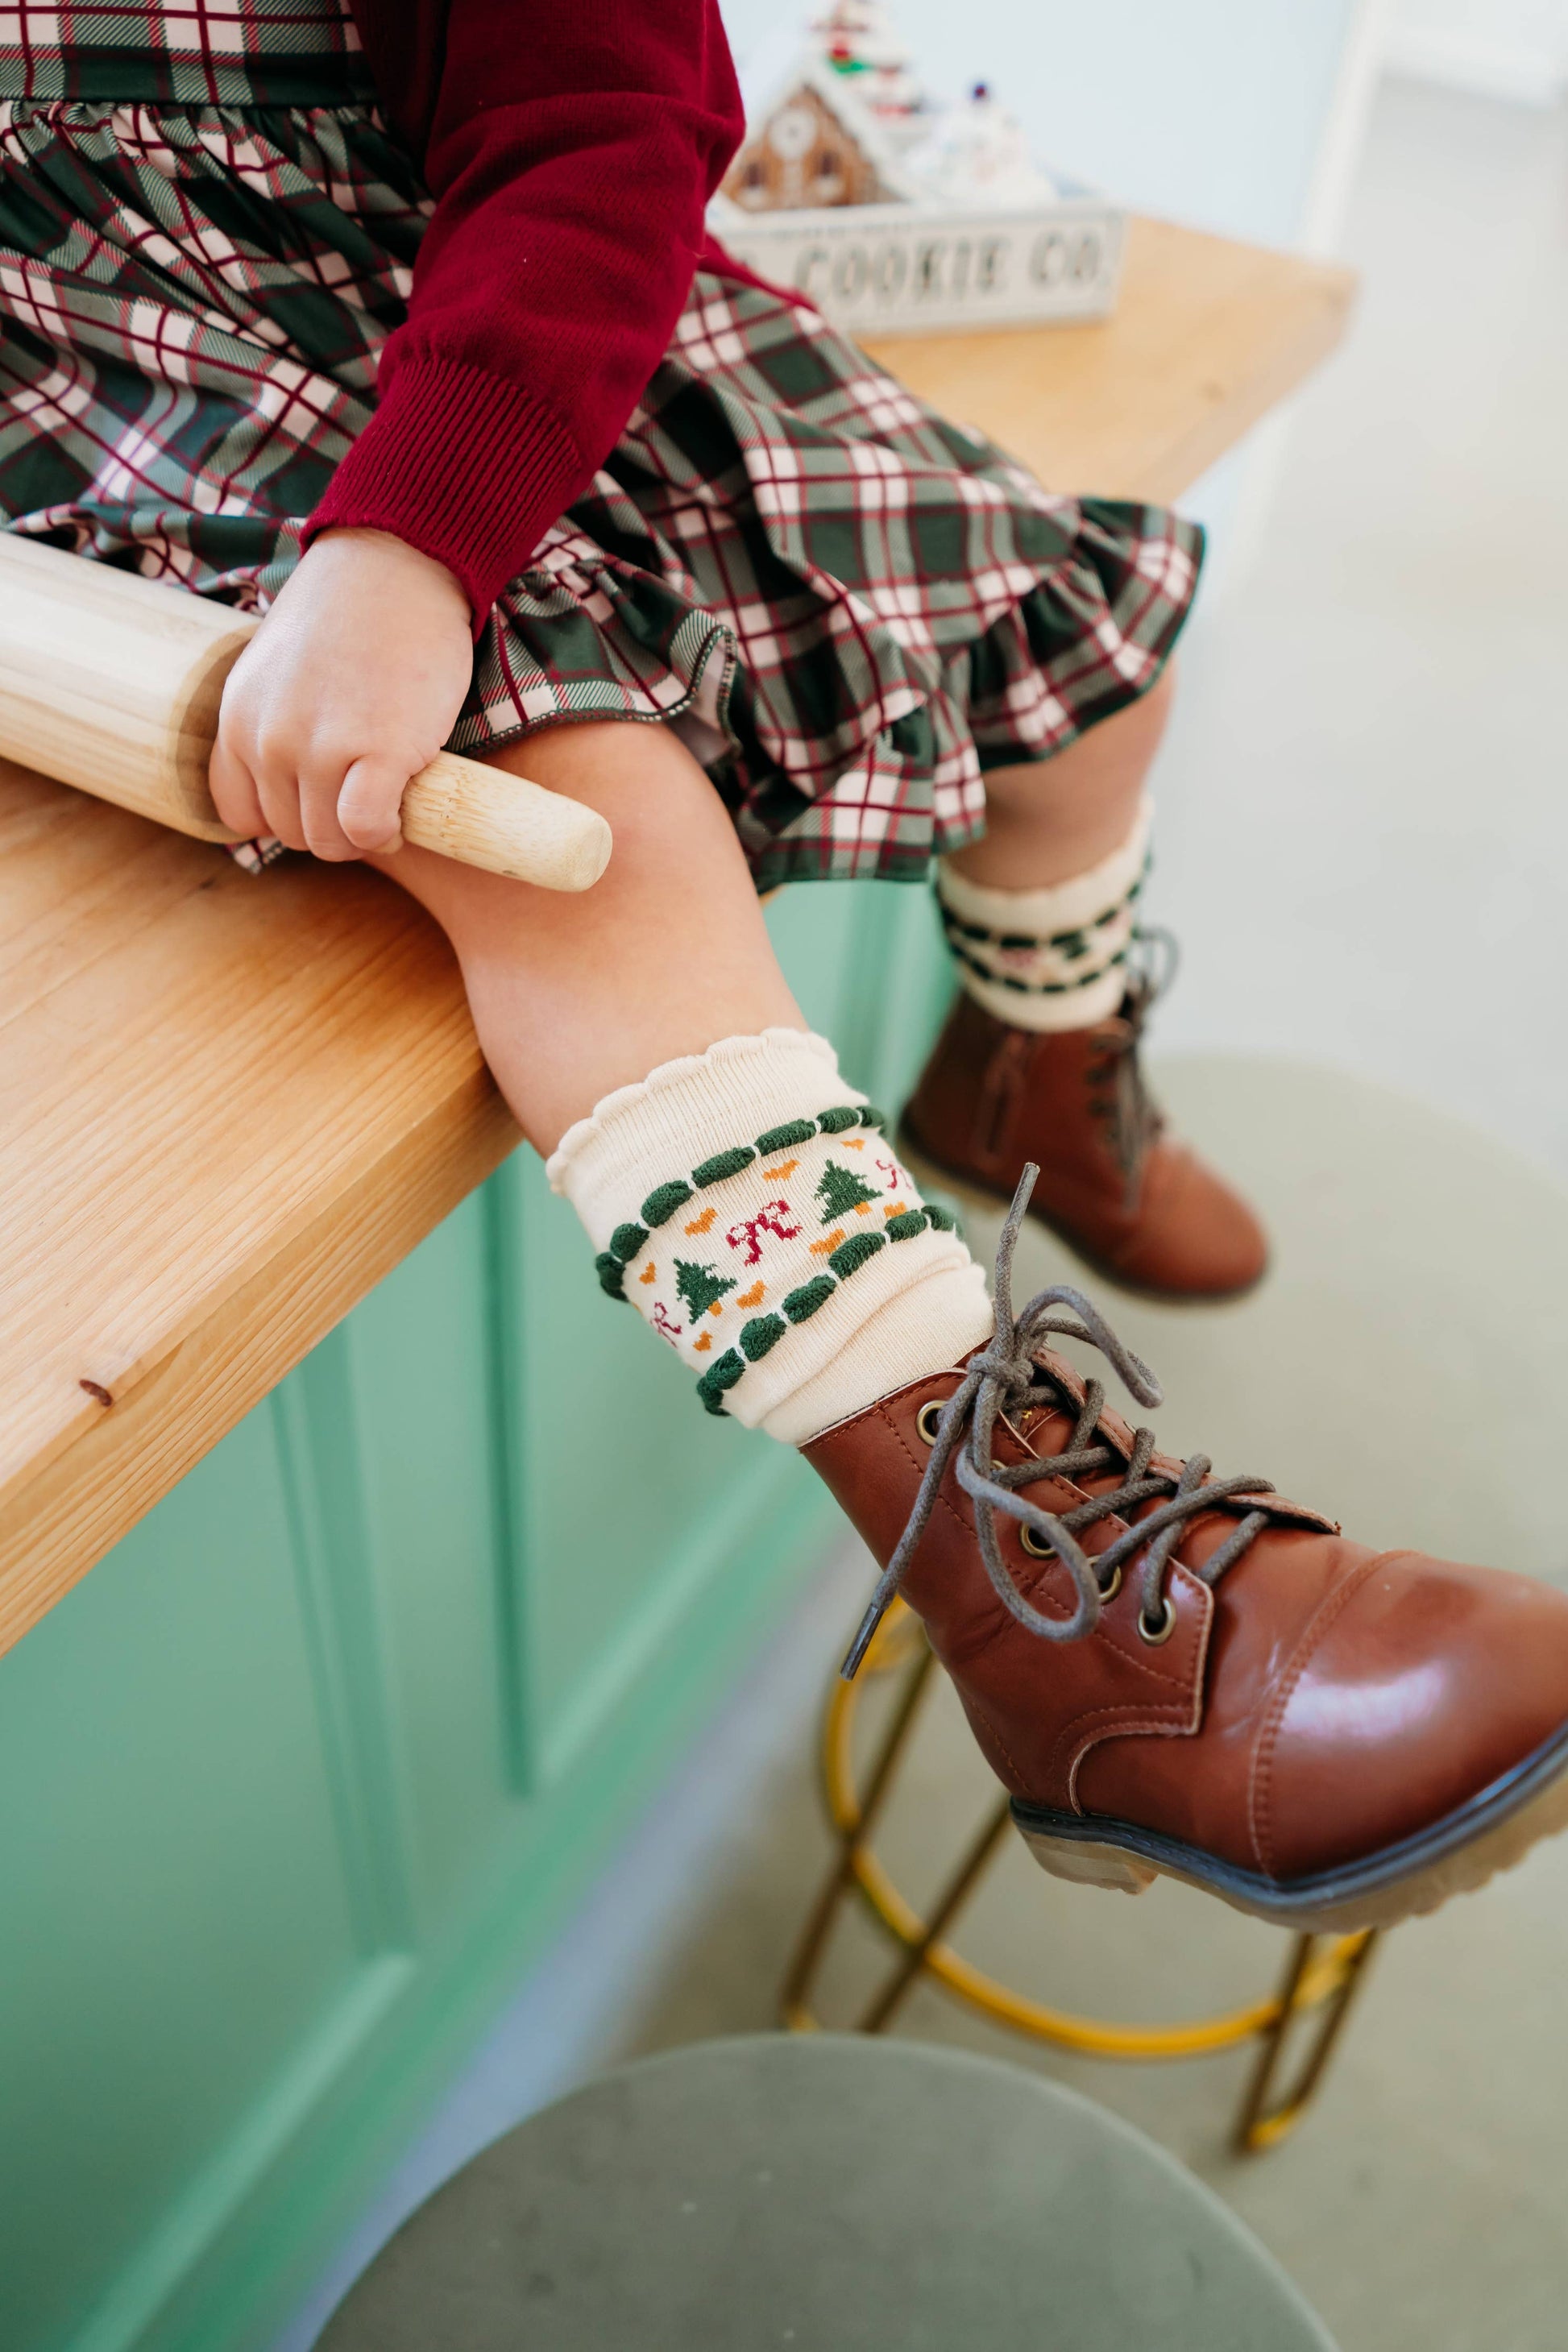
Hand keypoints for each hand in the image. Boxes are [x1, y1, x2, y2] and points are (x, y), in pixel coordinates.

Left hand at [209, 528, 473, 859]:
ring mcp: (319, 749)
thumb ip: (270, 724)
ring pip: (328, 840)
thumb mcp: (276, 670)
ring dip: (361, 832)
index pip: (240, 813)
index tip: (317, 798)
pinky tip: (401, 805)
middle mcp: (268, 740)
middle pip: (289, 833)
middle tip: (363, 790)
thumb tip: (291, 785)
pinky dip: (384, 830)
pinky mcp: (377, 753)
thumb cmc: (348, 614)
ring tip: (386, 795)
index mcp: (237, 719)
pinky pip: (364, 829)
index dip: (283, 816)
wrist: (396, 566)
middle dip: (329, 824)